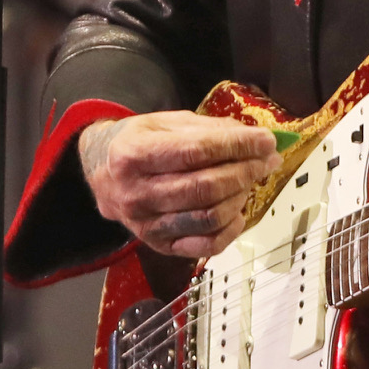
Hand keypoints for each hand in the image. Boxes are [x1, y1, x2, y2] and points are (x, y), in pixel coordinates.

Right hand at [81, 111, 278, 260]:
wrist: (102, 173)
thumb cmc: (139, 143)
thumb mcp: (165, 123)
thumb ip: (208, 129)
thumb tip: (254, 139)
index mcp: (133, 155)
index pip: (196, 152)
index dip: (237, 146)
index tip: (266, 141)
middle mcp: (136, 194)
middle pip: (205, 187)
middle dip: (246, 171)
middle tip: (267, 159)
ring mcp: (147, 224)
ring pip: (209, 217)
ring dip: (241, 197)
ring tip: (251, 180)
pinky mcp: (160, 245)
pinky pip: (206, 245)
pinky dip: (231, 230)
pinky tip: (238, 210)